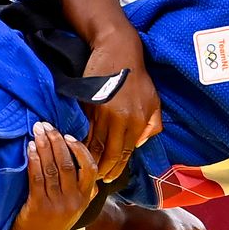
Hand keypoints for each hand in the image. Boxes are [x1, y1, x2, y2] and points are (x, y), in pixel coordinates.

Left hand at [6, 124, 100, 229]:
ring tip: (37, 131)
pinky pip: (37, 177)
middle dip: (57, 141)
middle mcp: (73, 201)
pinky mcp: (39, 206)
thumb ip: (82, 192)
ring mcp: (57, 204)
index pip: (90, 169)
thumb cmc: (49, 225)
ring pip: (53, 168)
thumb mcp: (73, 211)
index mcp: (84, 199)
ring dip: (44, 146)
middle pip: (69, 163)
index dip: (80, 149)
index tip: (68, 135)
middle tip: (46, 125)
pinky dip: (34, 160)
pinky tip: (29, 148)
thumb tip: (89, 171)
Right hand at [83, 33, 161, 183]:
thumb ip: (151, 124)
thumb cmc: (136, 75)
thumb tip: (139, 144)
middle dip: (101, 168)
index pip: (125, 152)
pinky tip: (75, 149)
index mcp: (138, 121)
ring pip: (95, 143)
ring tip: (83, 168)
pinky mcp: (90, 105)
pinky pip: (85, 128)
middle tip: (95, 179)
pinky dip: (80, 141)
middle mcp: (123, 120)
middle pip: (109, 152)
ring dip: (88, 158)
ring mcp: (105, 113)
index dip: (116, 167)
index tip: (108, 177)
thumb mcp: (153, 99)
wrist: (118, 50)